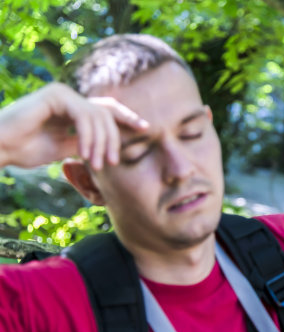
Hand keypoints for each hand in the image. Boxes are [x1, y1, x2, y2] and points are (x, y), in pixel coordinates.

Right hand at [0, 83, 148, 169]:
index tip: (145, 128)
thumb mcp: (66, 148)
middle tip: (114, 162)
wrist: (0, 147)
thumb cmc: (26, 148)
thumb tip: (110, 146)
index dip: (127, 117)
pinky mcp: (55, 95)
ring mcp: (62, 93)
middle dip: (115, 138)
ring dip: (101, 143)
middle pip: (107, 113)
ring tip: (97, 164)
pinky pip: (84, 116)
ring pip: (98, 116)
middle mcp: (70, 97)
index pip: (107, 110)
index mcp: (73, 107)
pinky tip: (85, 154)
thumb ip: (87, 142)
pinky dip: (89, 136)